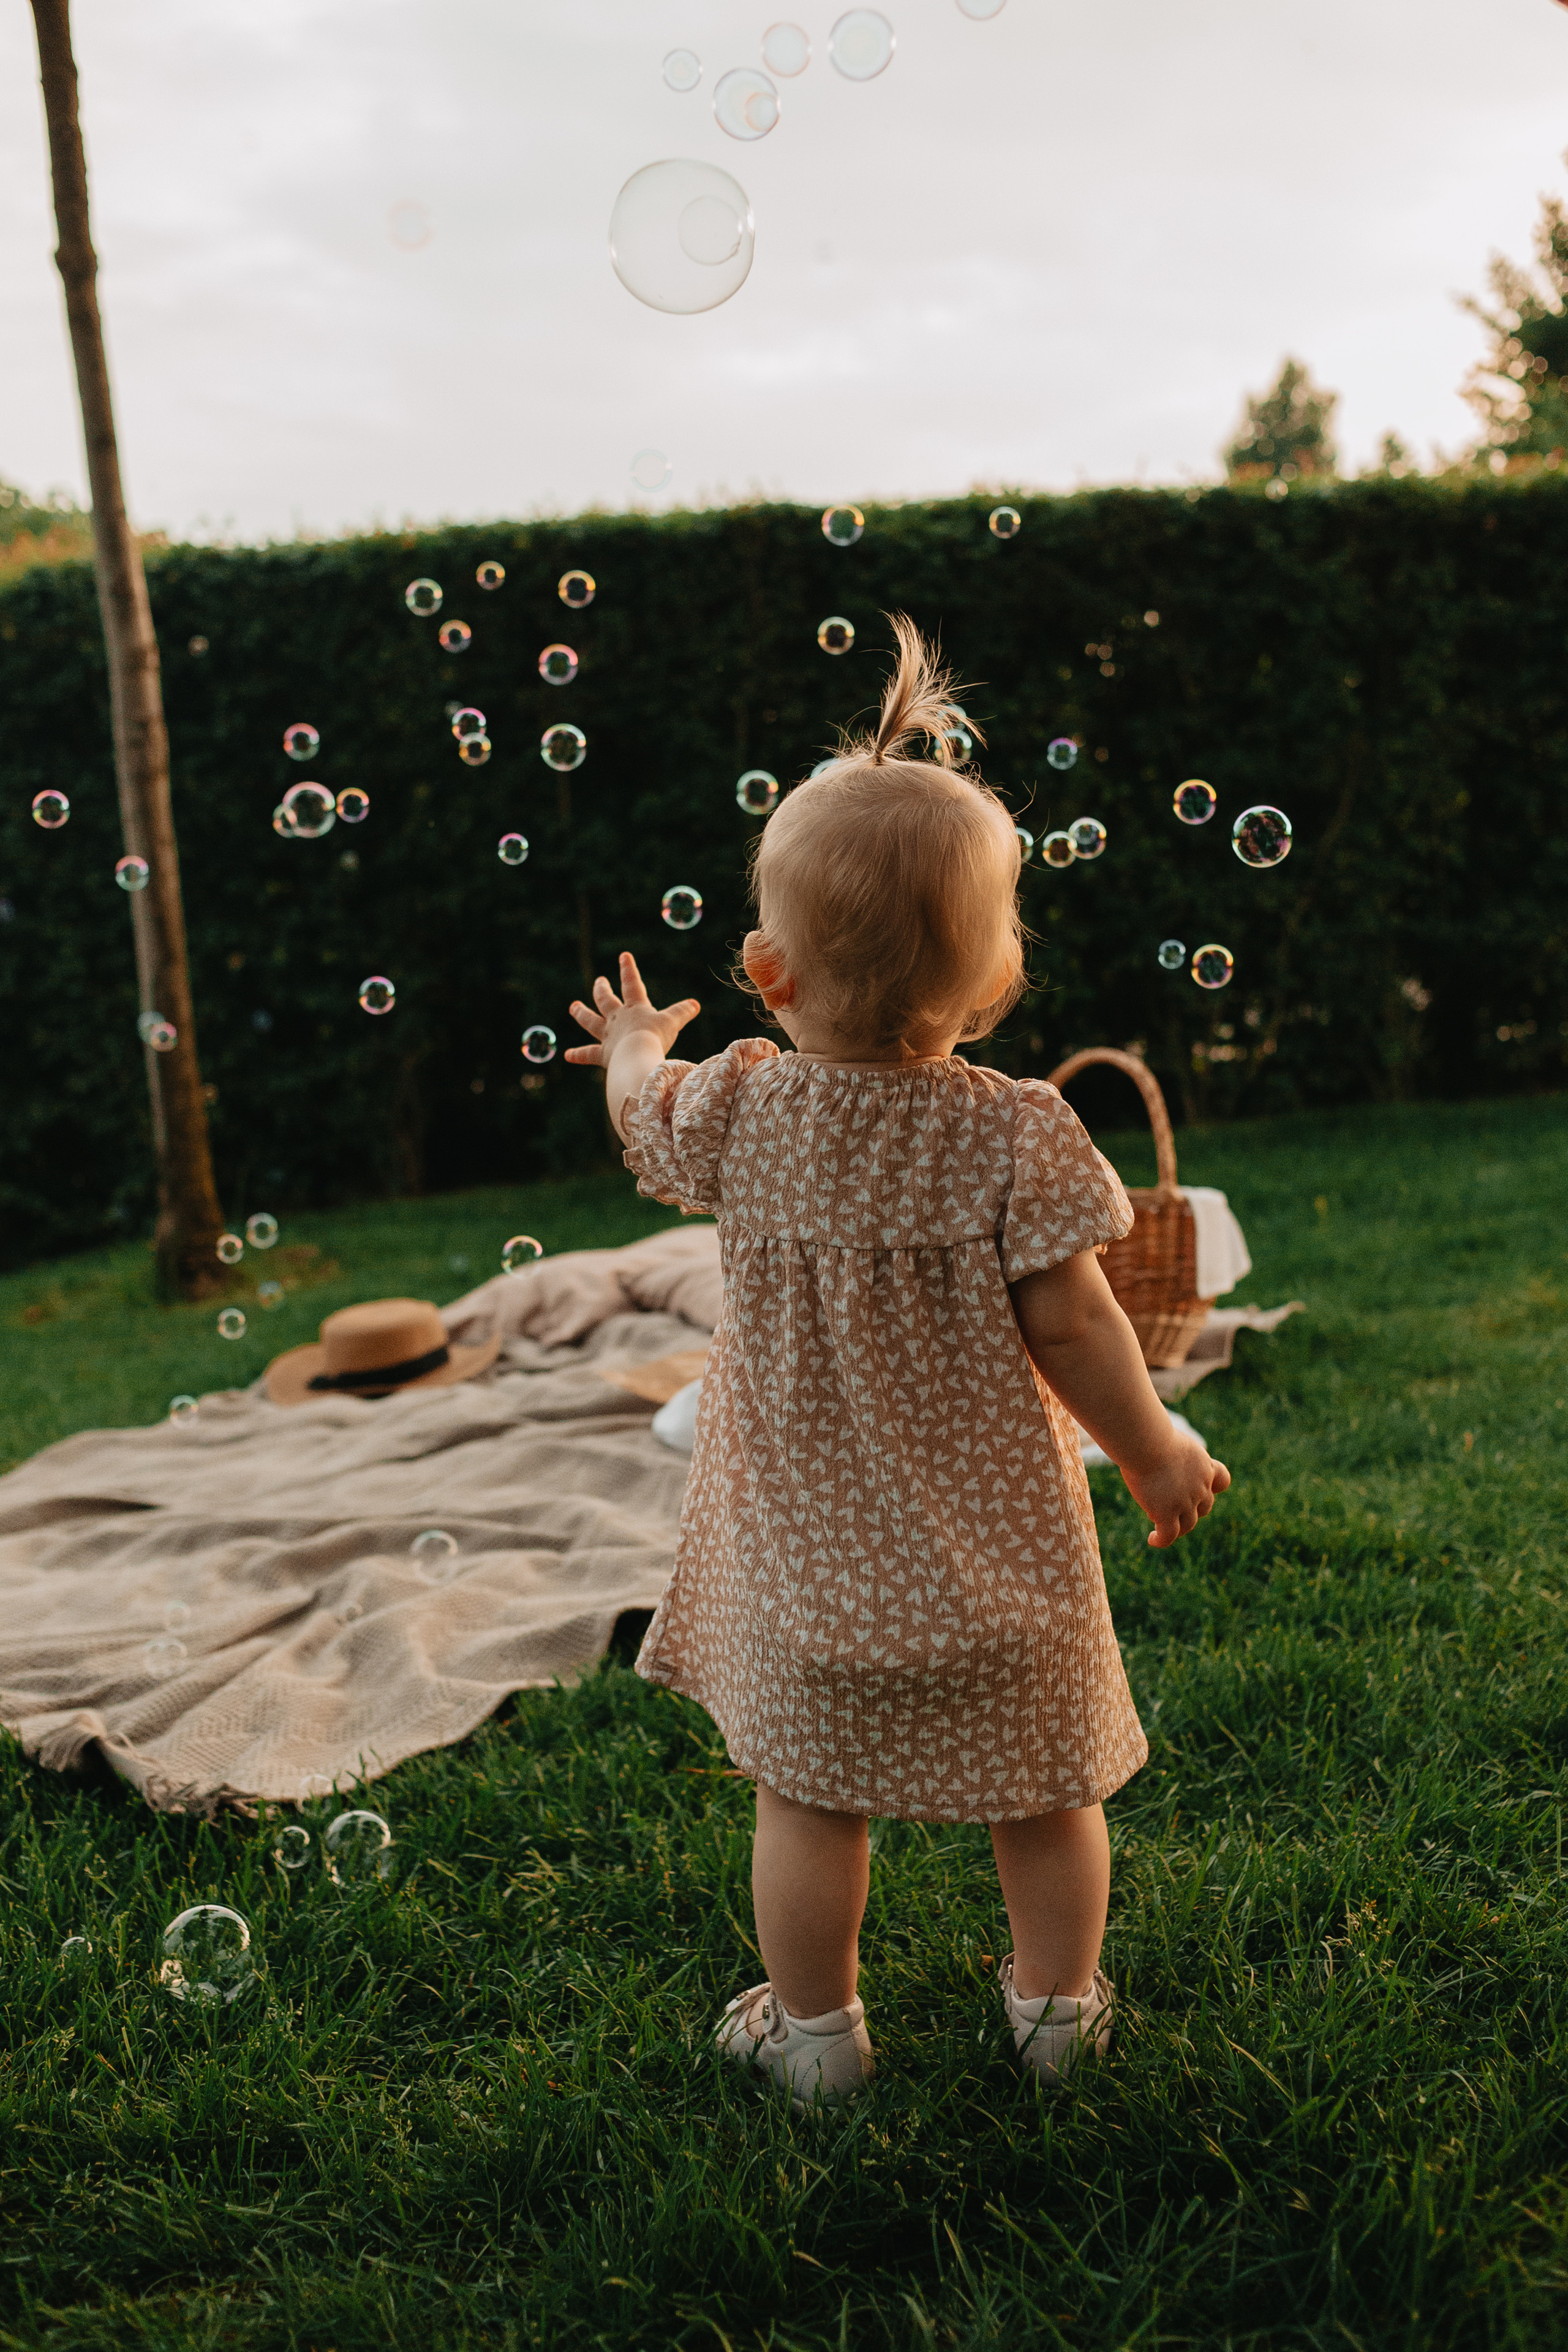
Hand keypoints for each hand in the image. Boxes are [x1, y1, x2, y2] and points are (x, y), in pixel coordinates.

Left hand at [564, 951, 698, 1068]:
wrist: (638, 1055)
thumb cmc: (656, 1037)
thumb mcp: (673, 1022)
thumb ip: (683, 1012)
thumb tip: (695, 1004)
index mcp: (635, 1009)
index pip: (631, 984)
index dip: (628, 969)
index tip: (623, 955)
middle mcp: (618, 1020)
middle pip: (606, 1000)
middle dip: (602, 989)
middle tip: (600, 981)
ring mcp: (608, 1036)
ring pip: (591, 1022)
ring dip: (581, 1013)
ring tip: (573, 1006)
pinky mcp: (603, 1055)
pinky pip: (588, 1054)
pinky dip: (578, 1055)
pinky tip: (566, 1055)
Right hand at [1120, 1435, 1230, 1549]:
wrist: (1147, 1442)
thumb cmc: (1150, 1433)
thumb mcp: (1169, 1438)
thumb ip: (1170, 1450)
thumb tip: (1153, 1449)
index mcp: (1204, 1466)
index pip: (1222, 1480)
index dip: (1212, 1487)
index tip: (1199, 1487)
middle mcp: (1200, 1487)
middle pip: (1204, 1507)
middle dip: (1190, 1509)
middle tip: (1169, 1505)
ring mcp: (1185, 1502)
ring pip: (1188, 1525)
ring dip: (1176, 1528)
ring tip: (1160, 1528)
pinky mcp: (1166, 1514)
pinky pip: (1168, 1535)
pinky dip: (1161, 1540)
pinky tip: (1152, 1539)